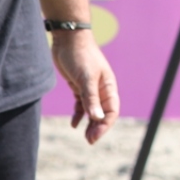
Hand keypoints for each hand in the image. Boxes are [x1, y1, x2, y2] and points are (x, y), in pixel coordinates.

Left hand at [50, 30, 119, 144]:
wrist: (68, 38)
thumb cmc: (79, 55)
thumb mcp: (85, 78)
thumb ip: (91, 98)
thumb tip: (96, 118)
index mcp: (108, 87)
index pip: (111, 112)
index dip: (104, 126)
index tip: (93, 137)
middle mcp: (101, 89)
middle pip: (103, 113)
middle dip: (97, 128)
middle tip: (89, 140)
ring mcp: (89, 88)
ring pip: (92, 111)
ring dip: (90, 123)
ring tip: (84, 136)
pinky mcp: (78, 86)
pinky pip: (82, 104)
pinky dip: (79, 114)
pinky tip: (74, 124)